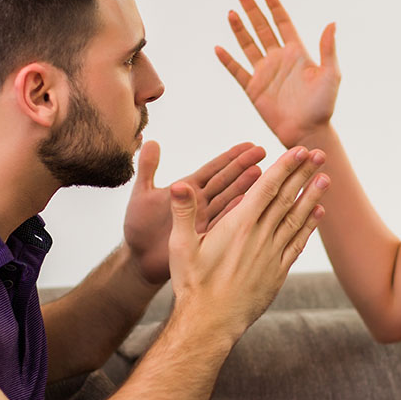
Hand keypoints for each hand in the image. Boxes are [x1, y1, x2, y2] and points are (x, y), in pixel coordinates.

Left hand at [122, 140, 266, 283]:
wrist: (138, 259)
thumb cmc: (138, 227)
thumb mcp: (141, 193)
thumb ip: (147, 168)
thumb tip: (150, 140)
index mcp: (187, 189)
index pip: (213, 169)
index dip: (230, 157)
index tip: (249, 145)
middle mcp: (200, 203)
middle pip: (226, 181)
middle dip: (243, 166)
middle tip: (262, 152)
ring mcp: (204, 220)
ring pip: (227, 200)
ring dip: (244, 187)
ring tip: (260, 173)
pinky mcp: (203, 238)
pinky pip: (221, 224)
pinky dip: (234, 213)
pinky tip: (248, 203)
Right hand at [168, 147, 328, 336]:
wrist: (210, 323)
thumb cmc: (192, 284)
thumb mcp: (181, 246)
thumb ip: (183, 212)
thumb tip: (179, 184)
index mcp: (239, 226)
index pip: (267, 189)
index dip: (284, 167)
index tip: (298, 150)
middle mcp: (260, 237)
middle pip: (286, 199)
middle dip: (303, 174)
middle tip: (319, 154)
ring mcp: (271, 255)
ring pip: (296, 219)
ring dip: (312, 197)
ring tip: (326, 178)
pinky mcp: (277, 273)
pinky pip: (297, 244)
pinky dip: (309, 227)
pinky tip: (318, 213)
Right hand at [215, 0, 340, 146]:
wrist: (308, 130)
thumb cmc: (322, 105)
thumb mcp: (330, 74)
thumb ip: (328, 49)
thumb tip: (332, 23)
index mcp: (297, 52)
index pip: (282, 22)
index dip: (274, 6)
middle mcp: (278, 59)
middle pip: (262, 28)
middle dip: (252, 10)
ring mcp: (264, 72)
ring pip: (248, 45)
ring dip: (239, 29)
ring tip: (231, 12)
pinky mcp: (254, 89)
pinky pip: (237, 71)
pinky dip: (228, 60)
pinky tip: (219, 48)